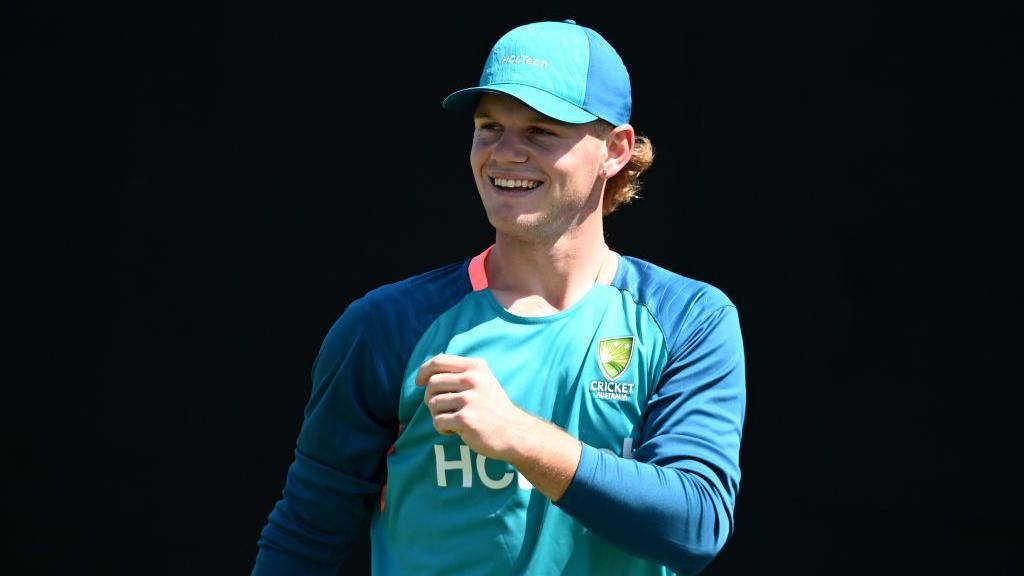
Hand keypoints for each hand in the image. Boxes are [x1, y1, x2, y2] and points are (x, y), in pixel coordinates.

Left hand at [415, 353, 529, 460]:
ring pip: (433, 404)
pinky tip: (456, 431)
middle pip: (432, 384)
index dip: (423, 371)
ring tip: (453, 421)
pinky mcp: (465, 419)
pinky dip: (443, 428)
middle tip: (442, 410)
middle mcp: (473, 380)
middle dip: (430, 398)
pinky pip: (438, 421)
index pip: (438, 361)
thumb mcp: (483, 381)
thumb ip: (460, 373)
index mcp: (475, 367)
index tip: (419, 383)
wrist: (515, 432)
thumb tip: (427, 372)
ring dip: (438, 415)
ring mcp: (469, 399)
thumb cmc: (494, 408)